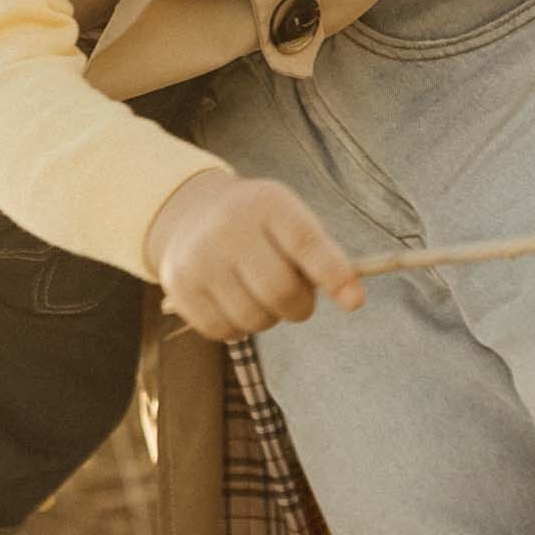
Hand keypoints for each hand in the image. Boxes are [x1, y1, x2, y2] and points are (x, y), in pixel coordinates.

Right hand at [142, 169, 365, 341]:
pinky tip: (235, 303)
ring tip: (261, 296)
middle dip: (300, 306)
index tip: (355, 302)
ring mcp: (199, 257)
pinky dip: (239, 328)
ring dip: (269, 318)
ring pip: (254, 318)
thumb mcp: (288, 218)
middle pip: (280, 291)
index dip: (333, 274)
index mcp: (266, 203)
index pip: (305, 242)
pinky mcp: (180, 287)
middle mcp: (228, 227)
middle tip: (299, 301)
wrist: (192, 213)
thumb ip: (319, 254)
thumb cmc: (258, 223)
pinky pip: (224, 331)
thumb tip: (353, 299)